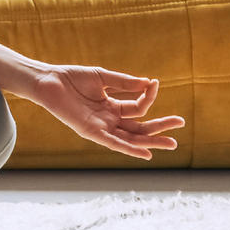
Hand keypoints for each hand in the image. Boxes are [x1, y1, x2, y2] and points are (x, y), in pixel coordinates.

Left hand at [22, 66, 182, 159]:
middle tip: (180, 124)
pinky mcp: (90, 132)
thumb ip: (124, 82)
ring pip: (131, 137)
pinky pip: (113, 142)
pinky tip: (144, 152)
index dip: (149, 96)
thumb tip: (148, 82)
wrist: (48, 81)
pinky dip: (129, 148)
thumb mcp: (103, 77)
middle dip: (160, 127)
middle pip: (140, 127)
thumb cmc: (72, 78)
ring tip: (171, 143)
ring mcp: (101, 128)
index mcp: (112, 107)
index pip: (139, 107)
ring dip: (151, 141)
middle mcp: (109, 120)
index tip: (155, 83)